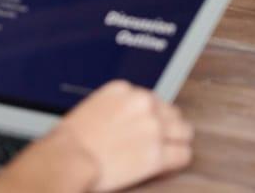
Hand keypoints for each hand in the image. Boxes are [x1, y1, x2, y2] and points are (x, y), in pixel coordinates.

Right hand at [56, 81, 192, 191]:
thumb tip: (126, 119)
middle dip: (167, 126)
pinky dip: (178, 160)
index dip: (151, 115)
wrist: (70, 157)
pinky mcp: (157, 154)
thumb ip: (115, 107)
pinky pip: (183, 154)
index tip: (147, 125)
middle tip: (160, 140)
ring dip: (177, 141)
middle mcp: (142, 103)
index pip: (152, 99)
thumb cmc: (72, 139)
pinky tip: (169, 164)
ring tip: (169, 151)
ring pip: (184, 131)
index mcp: (124, 89)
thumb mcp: (93, 107)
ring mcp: (153, 127)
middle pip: (171, 112)